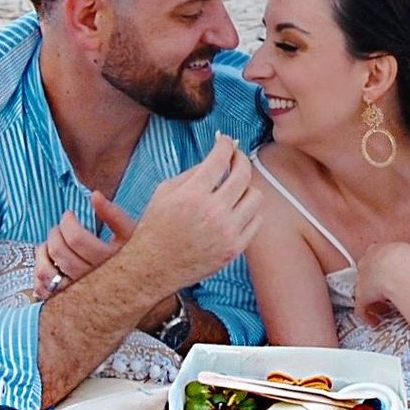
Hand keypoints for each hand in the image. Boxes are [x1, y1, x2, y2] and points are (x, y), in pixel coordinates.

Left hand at [33, 191, 137, 299]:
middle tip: (60, 227)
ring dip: (42, 252)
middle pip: (58, 252)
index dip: (67, 221)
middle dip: (54, 233)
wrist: (137, 289)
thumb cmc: (133, 256)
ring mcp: (78, 293)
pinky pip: (42, 289)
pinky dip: (38, 274)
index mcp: (108, 259)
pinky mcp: (67, 303)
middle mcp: (92, 279)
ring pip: (46, 271)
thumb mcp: (130, 233)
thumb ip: (113, 213)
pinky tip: (48, 263)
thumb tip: (94, 195)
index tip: (69, 215)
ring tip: (51, 244)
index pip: (76, 238)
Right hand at [131, 134, 263, 289]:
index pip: (219, 159)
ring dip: (246, 187)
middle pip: (243, 174)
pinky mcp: (234, 249)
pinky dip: (248, 211)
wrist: (152, 267)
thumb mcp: (165, 192)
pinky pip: (256, 220)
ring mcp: (226, 232)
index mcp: (192, 195)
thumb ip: (193, 172)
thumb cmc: (156, 228)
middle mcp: (212, 213)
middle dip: (240, 159)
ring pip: (255, 196)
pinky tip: (236, 209)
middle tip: (235, 157)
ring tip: (234, 188)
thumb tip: (217, 156)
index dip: (225, 144)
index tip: (226, 141)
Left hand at [353, 240, 409, 326]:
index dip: (382, 268)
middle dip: (375, 283)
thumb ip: (405, 257)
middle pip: (366, 274)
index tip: (390, 274)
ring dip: (373, 300)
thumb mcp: (409, 252)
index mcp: (376, 250)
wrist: (398, 269)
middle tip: (387, 291)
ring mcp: (362, 281)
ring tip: (384, 309)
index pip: (375, 258)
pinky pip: (362, 309)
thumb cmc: (406, 260)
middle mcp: (366, 264)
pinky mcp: (361, 297)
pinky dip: (368, 316)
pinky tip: (375, 321)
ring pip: (363, 292)